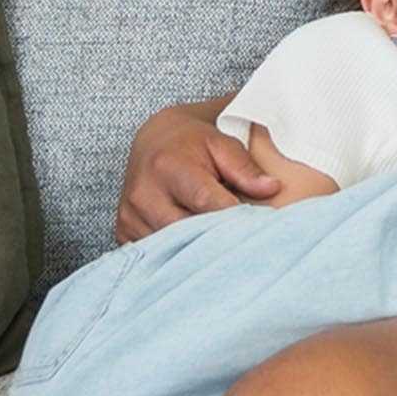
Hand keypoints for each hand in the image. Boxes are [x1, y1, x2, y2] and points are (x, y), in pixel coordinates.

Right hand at [116, 107, 278, 242]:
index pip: (206, 202)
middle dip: (218, 238)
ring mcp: (130, 216)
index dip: (234, 217)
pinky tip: (199, 251)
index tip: (258, 227)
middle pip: (187, 231)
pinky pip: (155, 253)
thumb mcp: (222, 144)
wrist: (154, 142)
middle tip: (247, 244)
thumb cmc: (194, 143)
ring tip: (225, 247)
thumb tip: (272, 188)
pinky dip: (179, 254)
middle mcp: (143, 193)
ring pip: (171, 247)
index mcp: (168, 166)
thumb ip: (245, 167)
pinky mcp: (124, 232)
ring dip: (198, 250)